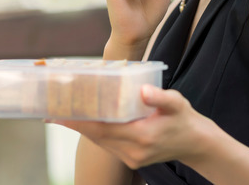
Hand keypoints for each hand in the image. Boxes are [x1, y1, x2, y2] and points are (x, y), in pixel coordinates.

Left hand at [55, 85, 212, 169]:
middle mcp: (133, 151)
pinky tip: (84, 121)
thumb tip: (142, 90)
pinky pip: (106, 144)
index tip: (58, 113)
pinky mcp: (130, 159)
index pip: (103, 129)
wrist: (196, 144)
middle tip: (52, 107)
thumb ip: (160, 98)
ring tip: (61, 113)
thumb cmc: (185, 119)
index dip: (79, 121)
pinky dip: (93, 132)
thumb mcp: (177, 104)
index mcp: (142, 137)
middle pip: (95, 136)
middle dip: (73, 123)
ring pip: (99, 142)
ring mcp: (130, 158)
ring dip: (81, 128)